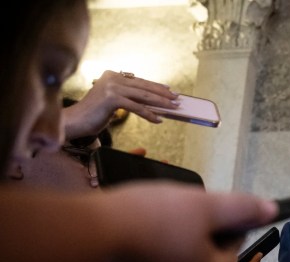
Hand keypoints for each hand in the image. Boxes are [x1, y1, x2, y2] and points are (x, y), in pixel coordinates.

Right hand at [63, 70, 178, 139]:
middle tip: (177, 99)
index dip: (156, 86)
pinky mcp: (112, 99)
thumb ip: (128, 97)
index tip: (170, 91)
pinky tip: (158, 119)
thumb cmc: (94, 114)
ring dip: (160, 103)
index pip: (139, 81)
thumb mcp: (113, 101)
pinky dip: (149, 114)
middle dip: (162, 94)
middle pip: (143, 87)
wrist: (74, 121)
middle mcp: (112, 78)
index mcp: (112, 75)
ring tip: (173, 108)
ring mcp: (111, 87)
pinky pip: (136, 107)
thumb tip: (151, 101)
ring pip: (143, 96)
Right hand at [91, 184, 276, 261]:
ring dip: (166, 240)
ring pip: (170, 261)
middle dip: (193, 230)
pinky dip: (140, 250)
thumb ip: (240, 209)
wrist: (83, 241)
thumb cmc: (150, 220)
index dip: (224, 220)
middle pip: (201, 255)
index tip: (206, 203)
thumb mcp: (205, 206)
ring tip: (148, 218)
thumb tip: (271, 210)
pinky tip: (126, 234)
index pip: (232, 246)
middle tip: (174, 208)